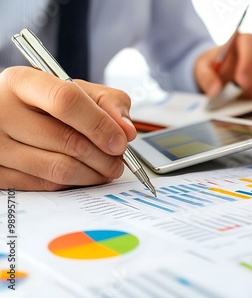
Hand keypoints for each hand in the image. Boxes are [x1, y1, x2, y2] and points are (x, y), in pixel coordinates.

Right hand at [0, 67, 135, 190]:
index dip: (100, 124)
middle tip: (118, 159)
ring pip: (59, 169)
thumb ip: (108, 102)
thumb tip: (126, 130)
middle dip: (104, 156)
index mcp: (22, 82)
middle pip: (67, 141)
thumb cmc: (43, 102)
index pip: (66, 101)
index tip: (120, 141)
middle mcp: (2, 111)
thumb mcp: (75, 88)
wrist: (5, 115)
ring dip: (93, 174)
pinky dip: (73, 182)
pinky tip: (81, 172)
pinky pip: (46, 185)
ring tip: (106, 168)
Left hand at [194, 33, 251, 98]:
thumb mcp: (202, 68)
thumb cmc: (212, 66)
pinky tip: (248, 92)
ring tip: (241, 91)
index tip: (239, 80)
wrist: (219, 72)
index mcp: (240, 39)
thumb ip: (205, 77)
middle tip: (239, 89)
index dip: (247, 62)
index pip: (249, 42)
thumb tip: (214, 89)